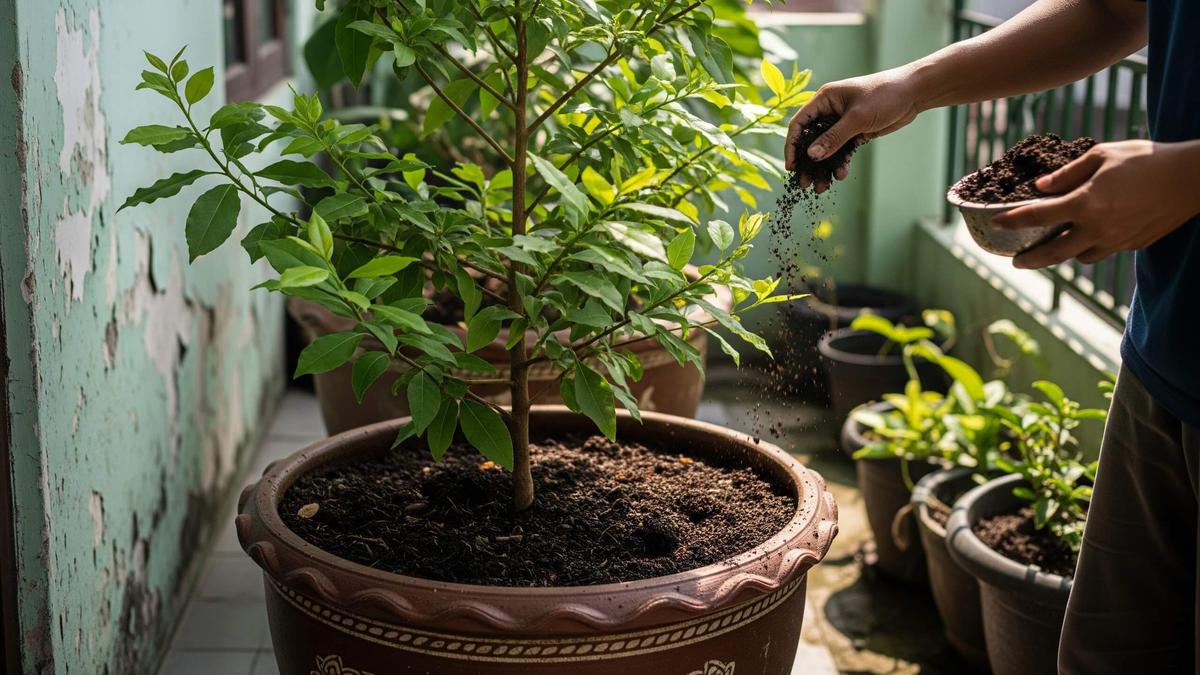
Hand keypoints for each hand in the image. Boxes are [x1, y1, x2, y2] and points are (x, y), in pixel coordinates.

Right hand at [785, 66, 923, 191]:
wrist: (913, 93)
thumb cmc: (884, 95)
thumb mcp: (857, 118)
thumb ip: (833, 137)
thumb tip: (811, 156)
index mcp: (824, 99)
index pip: (799, 124)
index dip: (792, 146)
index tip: (792, 167)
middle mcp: (829, 111)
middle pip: (811, 140)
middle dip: (808, 163)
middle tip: (804, 183)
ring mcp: (842, 122)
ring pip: (827, 148)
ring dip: (824, 168)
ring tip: (822, 187)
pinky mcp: (855, 131)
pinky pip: (841, 150)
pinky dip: (840, 163)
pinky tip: (840, 175)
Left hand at [993, 140, 1199, 268]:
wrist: (1191, 178)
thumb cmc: (1146, 160)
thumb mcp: (1102, 155)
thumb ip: (1067, 174)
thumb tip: (1041, 188)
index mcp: (1085, 204)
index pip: (1037, 216)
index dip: (1012, 220)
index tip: (997, 221)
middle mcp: (1097, 228)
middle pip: (1052, 253)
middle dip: (1030, 260)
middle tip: (1016, 262)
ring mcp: (1116, 241)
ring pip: (1080, 256)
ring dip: (1066, 252)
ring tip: (1057, 244)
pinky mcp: (1133, 245)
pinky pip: (1105, 251)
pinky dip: (1093, 245)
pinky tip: (1094, 232)